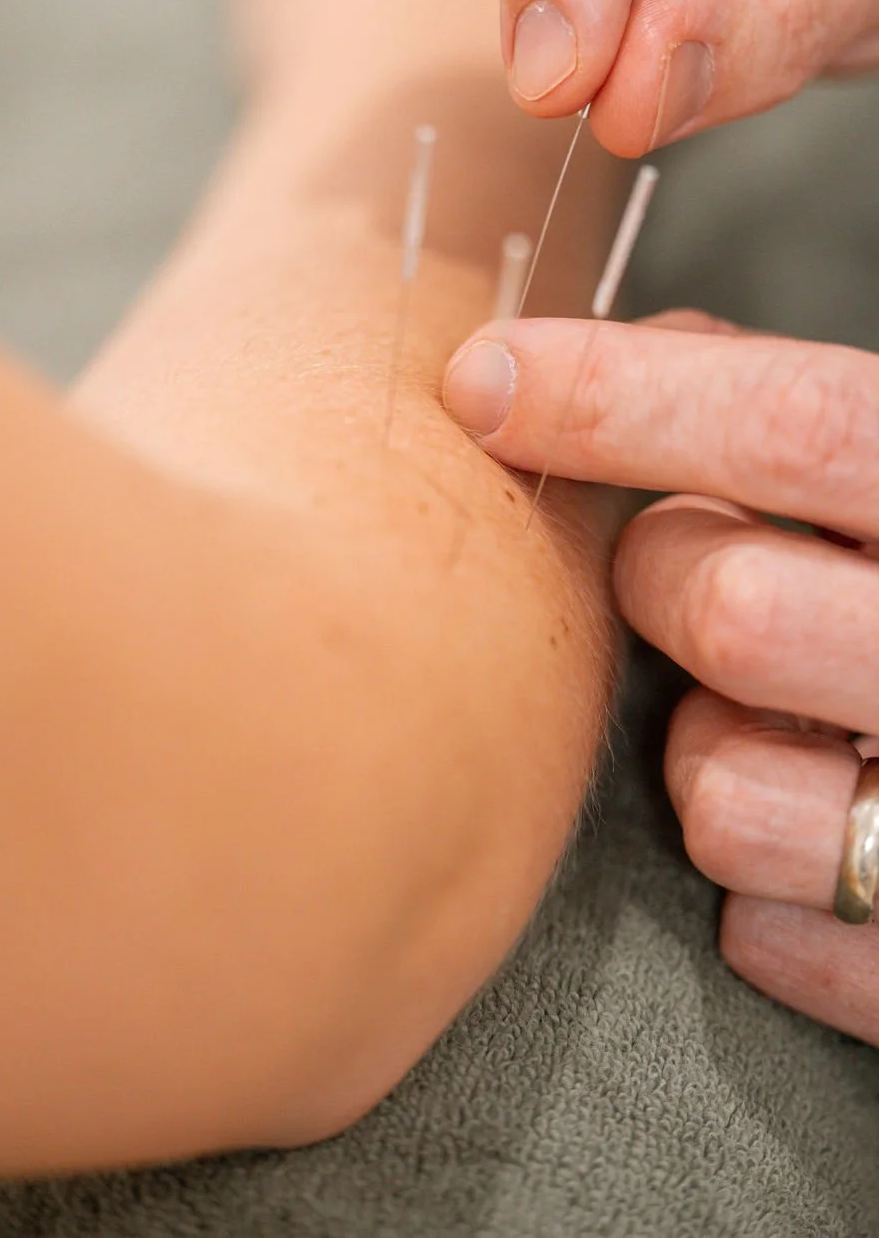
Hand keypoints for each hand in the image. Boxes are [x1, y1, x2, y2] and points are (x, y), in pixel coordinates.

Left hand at [443, 310, 878, 1041]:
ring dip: (706, 755)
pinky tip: (812, 841)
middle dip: (665, 583)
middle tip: (691, 581)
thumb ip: (794, 433)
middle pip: (727, 604)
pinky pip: (765, 933)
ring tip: (769, 730)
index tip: (483, 382)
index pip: (801, 423)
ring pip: (723, 789)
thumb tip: (587, 361)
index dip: (620, 394)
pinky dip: (758, 890)